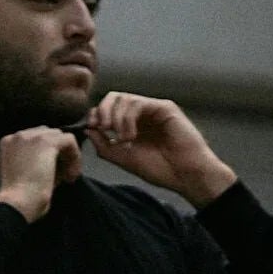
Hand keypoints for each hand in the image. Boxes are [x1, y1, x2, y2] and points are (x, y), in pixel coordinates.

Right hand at [0, 126, 83, 222]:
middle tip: (62, 174)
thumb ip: (30, 164)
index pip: (32, 141)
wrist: (16, 204)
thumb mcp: (19, 177)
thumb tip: (51, 163)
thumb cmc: (17, 200)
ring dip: (66, 155)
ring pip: (58, 137)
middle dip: (56, 152)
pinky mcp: (46, 141)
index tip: (51, 174)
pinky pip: (69, 140)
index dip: (45, 155)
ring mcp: (31, 136)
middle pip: (45, 134)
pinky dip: (75, 156)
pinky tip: (72, 174)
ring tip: (68, 176)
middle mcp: (17, 135)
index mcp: (7, 143)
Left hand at [85, 93, 235, 206]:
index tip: (92, 129)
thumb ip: (104, 145)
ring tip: (123, 140)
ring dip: (116, 119)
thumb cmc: (161, 169)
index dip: (96, 115)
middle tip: (103, 129)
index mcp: (132, 124)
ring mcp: (153, 109)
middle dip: (102, 111)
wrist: (184, 175)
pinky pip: (137, 103)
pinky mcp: (163, 107)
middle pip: (113, 97)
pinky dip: (128, 120)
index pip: (108, 109)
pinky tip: (132, 137)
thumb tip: (88, 129)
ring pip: (123, 98)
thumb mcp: (124, 159)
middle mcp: (142, 114)